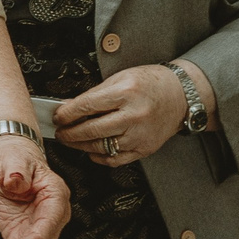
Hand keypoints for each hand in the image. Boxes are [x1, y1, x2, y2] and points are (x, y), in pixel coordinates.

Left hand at [54, 63, 195, 166]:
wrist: (181, 95)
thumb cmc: (150, 83)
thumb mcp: (120, 79)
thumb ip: (94, 95)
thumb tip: (69, 108)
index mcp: (126, 93)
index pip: (87, 106)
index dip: (67, 114)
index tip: (57, 117)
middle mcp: (134, 115)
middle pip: (92, 130)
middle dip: (70, 133)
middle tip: (60, 133)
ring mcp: (140, 135)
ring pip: (101, 147)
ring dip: (80, 146)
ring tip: (71, 141)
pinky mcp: (145, 148)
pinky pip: (116, 159)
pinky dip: (100, 157)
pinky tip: (91, 150)